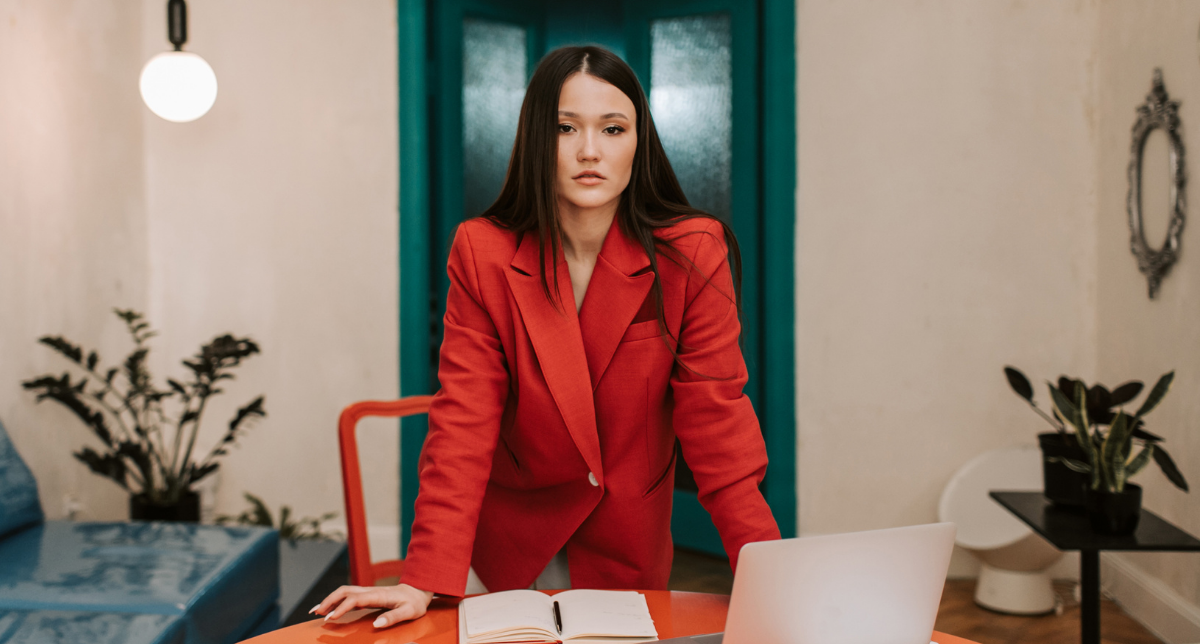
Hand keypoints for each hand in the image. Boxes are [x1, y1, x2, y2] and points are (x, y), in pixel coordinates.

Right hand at [310, 583, 434, 627]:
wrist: (418, 591)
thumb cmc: (414, 603)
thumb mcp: (409, 612)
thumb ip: (393, 617)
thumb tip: (376, 624)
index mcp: (379, 595)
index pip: (355, 599)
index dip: (342, 607)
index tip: (331, 617)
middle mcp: (370, 591)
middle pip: (345, 591)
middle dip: (329, 601)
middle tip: (317, 614)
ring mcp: (367, 591)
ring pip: (344, 591)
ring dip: (329, 599)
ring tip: (316, 611)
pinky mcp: (366, 595)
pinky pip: (347, 595)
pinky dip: (335, 600)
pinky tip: (328, 608)